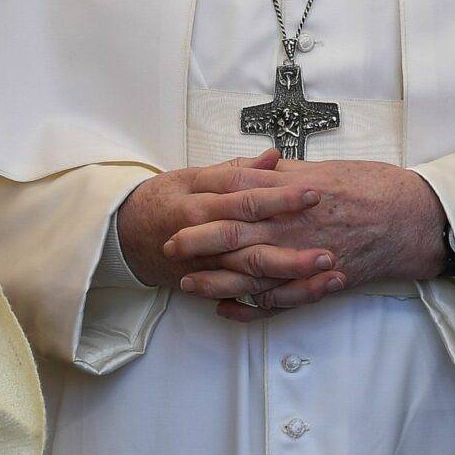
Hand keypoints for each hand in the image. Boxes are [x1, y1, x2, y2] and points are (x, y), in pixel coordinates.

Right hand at [115, 152, 332, 295]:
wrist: (125, 236)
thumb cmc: (166, 200)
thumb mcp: (195, 176)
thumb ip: (238, 169)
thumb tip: (275, 156)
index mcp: (203, 200)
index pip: (247, 195)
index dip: (281, 195)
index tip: (315, 193)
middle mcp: (204, 234)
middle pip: (252, 240)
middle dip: (291, 244)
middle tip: (329, 245)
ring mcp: (207, 264)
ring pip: (251, 273)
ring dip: (290, 274)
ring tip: (327, 271)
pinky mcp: (209, 285)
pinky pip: (243, 296)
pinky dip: (272, 298)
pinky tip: (304, 295)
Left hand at [161, 159, 445, 322]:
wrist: (413, 218)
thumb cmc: (374, 187)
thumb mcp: (327, 170)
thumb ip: (288, 174)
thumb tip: (258, 168)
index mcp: (294, 193)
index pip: (239, 198)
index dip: (207, 204)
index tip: (180, 208)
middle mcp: (295, 225)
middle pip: (236, 235)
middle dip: (199, 242)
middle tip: (168, 246)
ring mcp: (306, 257)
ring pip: (251, 272)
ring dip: (217, 278)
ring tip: (188, 283)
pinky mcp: (319, 282)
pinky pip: (279, 301)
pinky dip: (251, 307)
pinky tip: (228, 309)